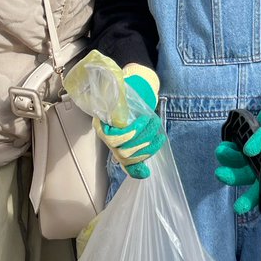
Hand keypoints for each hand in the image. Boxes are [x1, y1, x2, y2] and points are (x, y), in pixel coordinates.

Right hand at [93, 64, 164, 178]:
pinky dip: (136, 170)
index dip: (129, 133)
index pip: (112, 137)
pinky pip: (128, 167)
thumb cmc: (125, 91)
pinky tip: (146, 172)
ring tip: (158, 133)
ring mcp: (115, 147)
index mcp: (102, 124)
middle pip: (123, 150)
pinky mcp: (126, 153)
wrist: (128, 95)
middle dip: (143, 137)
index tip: (144, 120)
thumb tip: (127, 90)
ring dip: (147, 147)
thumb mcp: (121, 88)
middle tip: (154, 122)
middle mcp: (107, 138)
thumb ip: (121, 93)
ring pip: (129, 157)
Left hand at [215, 69, 260, 213]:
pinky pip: (238, 150)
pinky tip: (226, 143)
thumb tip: (247, 152)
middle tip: (219, 172)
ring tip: (222, 150)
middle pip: (248, 175)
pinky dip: (230, 149)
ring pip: (240, 163)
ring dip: (229, 160)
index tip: (238, 208)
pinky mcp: (251, 139)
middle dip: (233, 176)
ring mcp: (258, 149)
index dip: (252, 198)